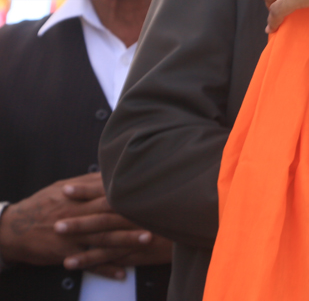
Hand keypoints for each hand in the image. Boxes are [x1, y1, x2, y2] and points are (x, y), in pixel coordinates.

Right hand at [0, 173, 167, 280]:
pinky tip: (123, 274)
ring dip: (126, 241)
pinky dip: (106, 270)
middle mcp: (78, 216)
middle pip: (110, 215)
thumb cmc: (41, 205)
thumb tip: (109, 171)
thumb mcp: (61, 187)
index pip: (107, 193)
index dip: (128, 193)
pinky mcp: (66, 254)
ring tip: (147, 240)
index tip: (150, 191)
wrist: (12, 228)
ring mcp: (73, 237)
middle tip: (158, 216)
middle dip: (133, 216)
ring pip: (103, 239)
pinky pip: (89, 264)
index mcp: (78, 199)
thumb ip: (87, 182)